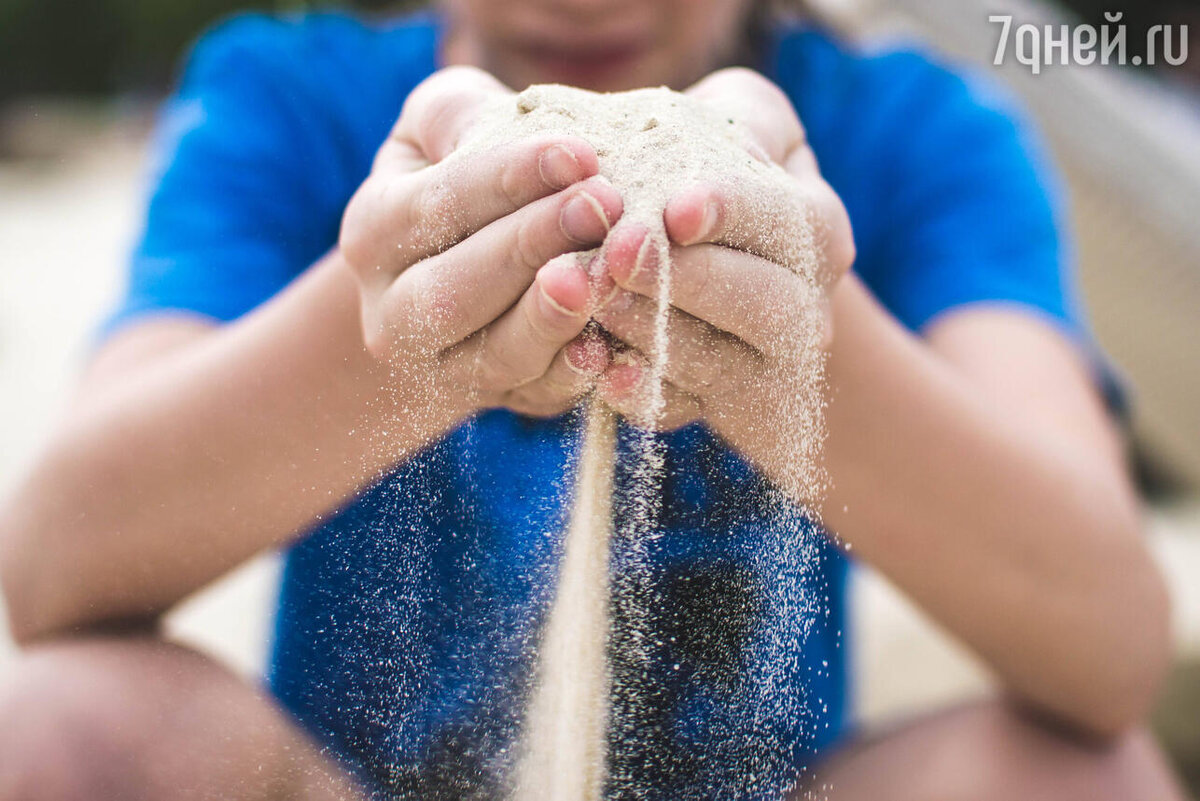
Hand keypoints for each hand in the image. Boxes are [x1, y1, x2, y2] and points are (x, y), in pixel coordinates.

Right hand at [339, 66, 623, 419]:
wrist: (475, 255)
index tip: (579, 154)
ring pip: (492, 355)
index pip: (437, 207)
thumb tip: (503, 135)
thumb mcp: (448, 124)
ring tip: (609, 271)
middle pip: (450, 292)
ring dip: (555, 316)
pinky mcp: (499, 400)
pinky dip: (575, 376)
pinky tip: (613, 349)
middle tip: (602, 205)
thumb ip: (459, 115)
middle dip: (530, 246)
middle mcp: (392, 312)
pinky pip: (536, 398)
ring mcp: (443, 369)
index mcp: (374, 232)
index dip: (509, 180)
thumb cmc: (469, 168)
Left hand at [591, 68, 854, 431]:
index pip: (781, 218)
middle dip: (689, 280)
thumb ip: (745, 120)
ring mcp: (762, 364)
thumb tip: (728, 144)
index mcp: (815, 226)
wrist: (714, 255)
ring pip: (717, 363)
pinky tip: (599, 370)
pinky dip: (638, 394)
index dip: (730, 212)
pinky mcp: (713, 403)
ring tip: (599, 302)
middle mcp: (803, 305)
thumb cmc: (716, 167)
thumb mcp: (743, 121)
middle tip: (620, 253)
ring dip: (654, 336)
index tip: (677, 209)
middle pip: (763, 304)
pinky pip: (679, 409)